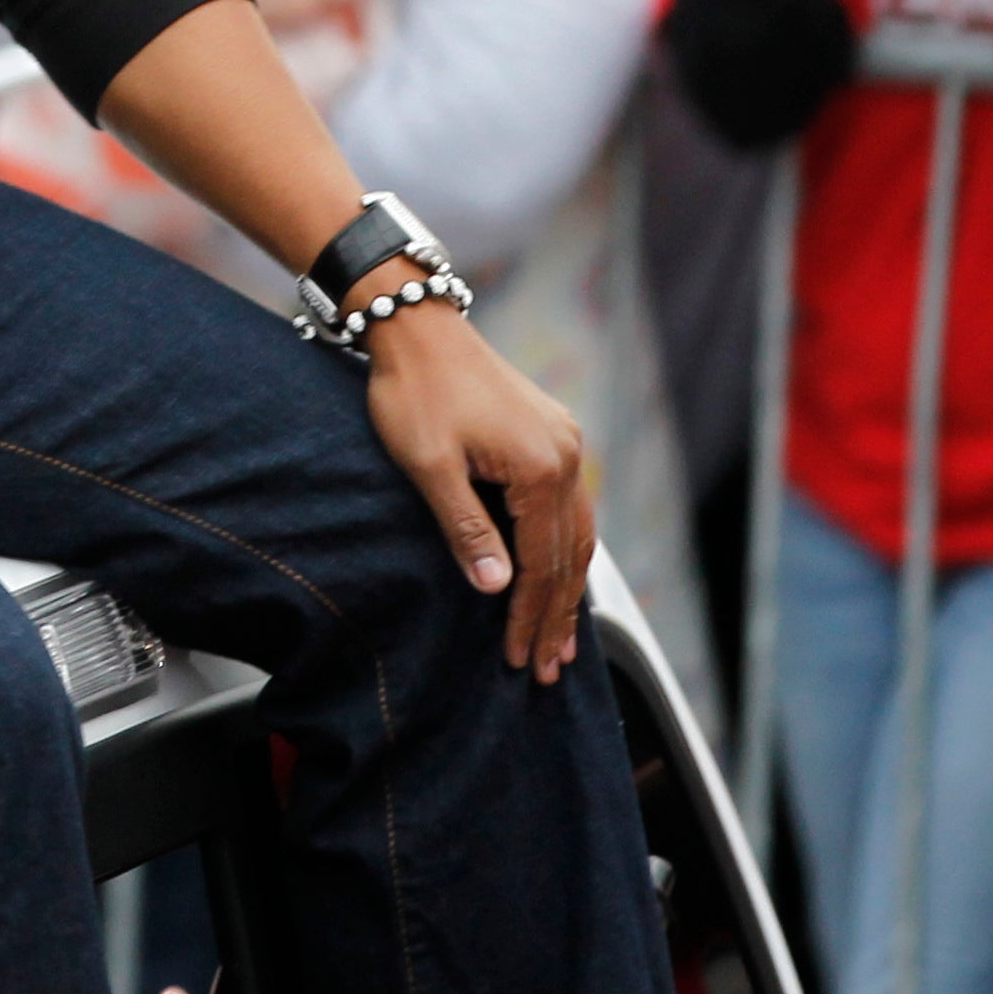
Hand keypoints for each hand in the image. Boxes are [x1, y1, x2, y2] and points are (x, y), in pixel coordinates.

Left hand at [359, 304, 594, 678]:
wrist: (416, 326)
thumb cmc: (415, 391)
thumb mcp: (431, 466)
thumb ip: (466, 529)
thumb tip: (496, 589)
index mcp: (542, 468)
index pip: (541, 565)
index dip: (528, 617)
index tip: (517, 658)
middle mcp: (567, 457)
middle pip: (569, 557)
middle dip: (557, 617)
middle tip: (546, 668)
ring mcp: (565, 443)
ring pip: (578, 535)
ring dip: (568, 589)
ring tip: (561, 640)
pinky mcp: (553, 435)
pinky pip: (570, 508)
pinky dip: (565, 550)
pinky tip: (560, 575)